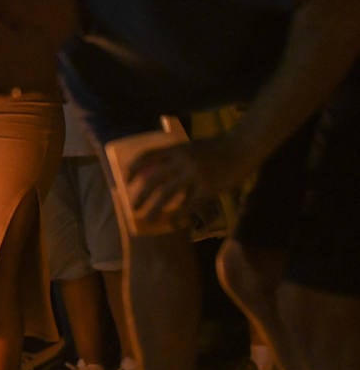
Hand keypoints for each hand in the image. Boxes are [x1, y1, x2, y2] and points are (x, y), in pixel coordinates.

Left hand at [126, 136, 253, 227]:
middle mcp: (181, 160)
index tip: (125, 179)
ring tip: (147, 218)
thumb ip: (176, 157)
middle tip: (132, 207)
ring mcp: (194, 174)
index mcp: (175, 148)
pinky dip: (180, 215)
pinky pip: (189, 205)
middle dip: (140, 195)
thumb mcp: (191, 147)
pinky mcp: (208, 187)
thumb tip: (158, 171)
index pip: (146, 156)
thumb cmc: (216, 148)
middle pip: (152, 179)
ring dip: (154, 208)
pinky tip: (176, 223)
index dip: (133, 168)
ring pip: (166, 194)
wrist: (243, 146)